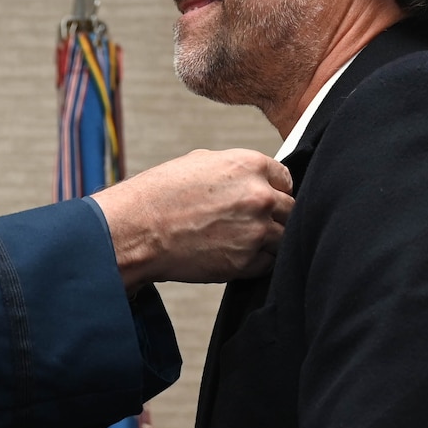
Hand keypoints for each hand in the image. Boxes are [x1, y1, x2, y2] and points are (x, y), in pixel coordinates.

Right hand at [90, 149, 292, 288]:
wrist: (137, 231)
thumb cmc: (160, 195)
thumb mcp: (200, 163)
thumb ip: (237, 171)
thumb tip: (255, 179)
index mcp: (249, 165)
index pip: (286, 179)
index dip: (275, 190)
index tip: (264, 199)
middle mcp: (259, 196)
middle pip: (290, 209)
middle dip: (276, 216)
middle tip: (253, 223)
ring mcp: (256, 231)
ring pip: (284, 238)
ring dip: (270, 241)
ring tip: (243, 241)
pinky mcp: (246, 262)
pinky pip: (268, 264)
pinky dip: (257, 262)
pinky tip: (234, 255)